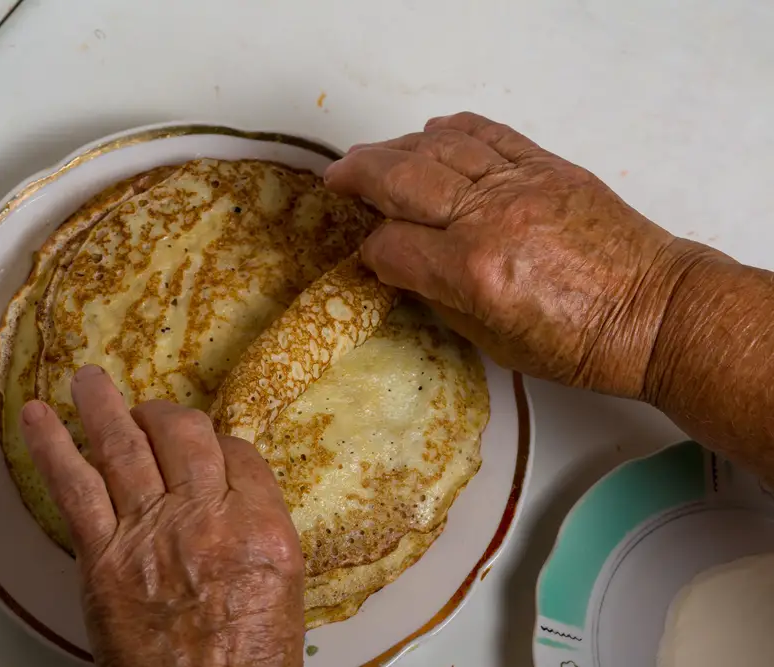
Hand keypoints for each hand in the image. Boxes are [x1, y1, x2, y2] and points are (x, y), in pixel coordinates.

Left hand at [20, 365, 303, 666]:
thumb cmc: (246, 661)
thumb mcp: (281, 589)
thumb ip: (255, 532)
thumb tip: (231, 498)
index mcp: (259, 526)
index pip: (237, 453)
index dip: (218, 442)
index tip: (205, 445)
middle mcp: (205, 516)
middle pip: (183, 435)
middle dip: (165, 415)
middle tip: (151, 413)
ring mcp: (149, 530)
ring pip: (125, 444)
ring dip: (103, 404)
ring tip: (89, 380)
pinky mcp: (101, 555)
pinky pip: (73, 484)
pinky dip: (51, 445)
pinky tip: (38, 416)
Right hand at [324, 112, 718, 397]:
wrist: (655, 313)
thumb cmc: (580, 344)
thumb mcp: (494, 342)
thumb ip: (440, 297)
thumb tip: (404, 268)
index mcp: (472, 272)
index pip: (392, 246)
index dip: (371, 253)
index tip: (371, 259)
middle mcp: (489, 219)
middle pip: (402, 181)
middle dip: (360, 176)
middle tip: (336, 177)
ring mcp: (520, 185)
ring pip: (439, 150)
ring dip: (395, 149)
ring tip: (370, 155)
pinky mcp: (548, 167)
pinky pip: (488, 134)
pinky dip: (453, 130)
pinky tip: (429, 134)